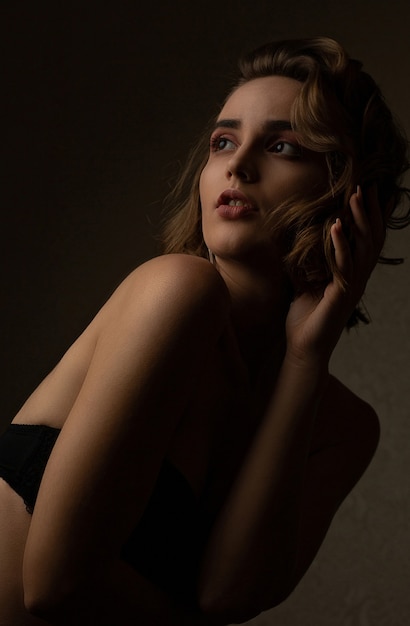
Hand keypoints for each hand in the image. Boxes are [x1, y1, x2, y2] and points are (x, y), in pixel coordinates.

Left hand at [285, 184, 384, 364]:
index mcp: (351, 274)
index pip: (367, 240)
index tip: (376, 192)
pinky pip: (344, 265)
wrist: (304, 349)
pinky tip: (337, 226)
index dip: (373, 217)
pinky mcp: (341, 295)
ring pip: (363, 247)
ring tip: (356, 196)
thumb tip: (301, 244)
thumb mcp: (306, 284)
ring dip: (360, 220)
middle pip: (372, 238)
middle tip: (369, 184)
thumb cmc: (305, 319)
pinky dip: (341, 244)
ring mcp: (352, 286)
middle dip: (370, 210)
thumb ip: (310, 264)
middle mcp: (357, 278)